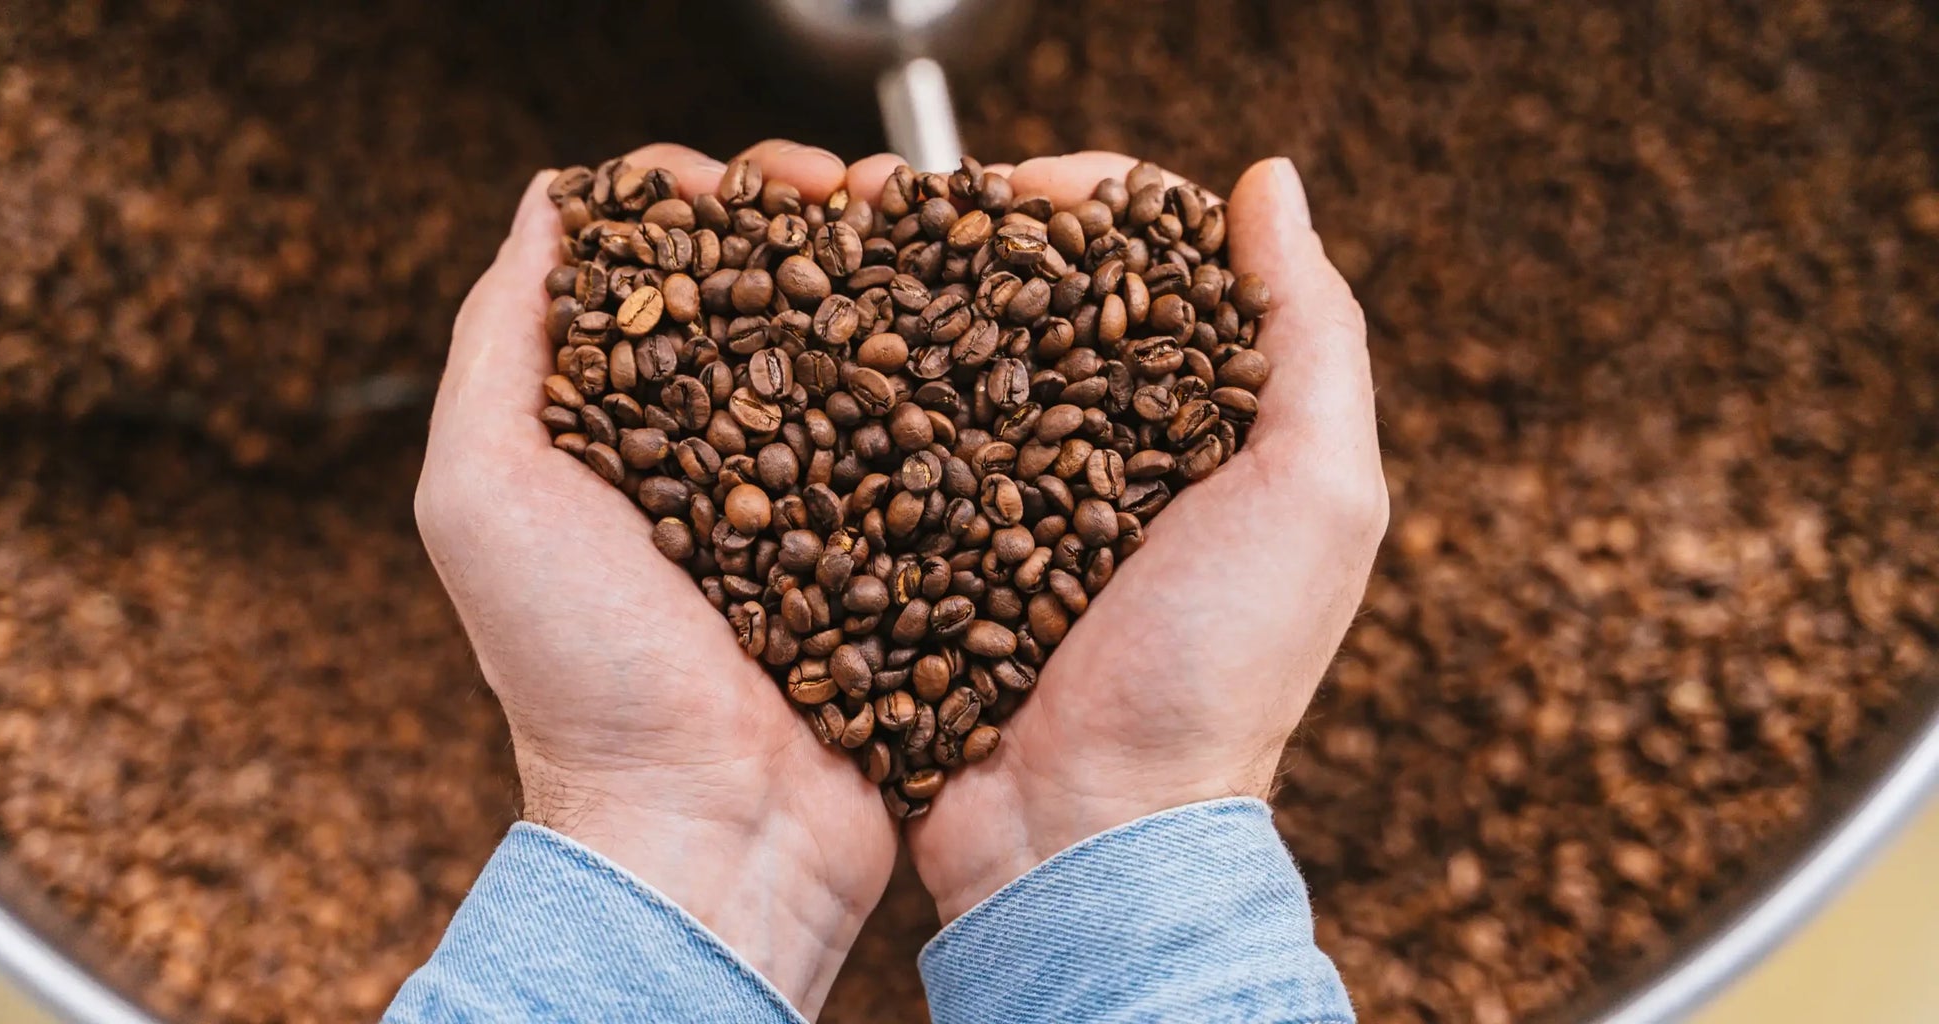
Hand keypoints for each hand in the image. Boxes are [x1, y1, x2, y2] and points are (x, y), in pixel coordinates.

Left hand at [413, 141, 895, 1015]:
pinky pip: (926, 440)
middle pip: (771, 292)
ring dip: (894, 281)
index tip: (765, 179)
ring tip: (931, 238)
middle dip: (818, 222)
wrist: (708, 826)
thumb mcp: (483, 494)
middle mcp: (715, 449)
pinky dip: (951, 376)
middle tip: (865, 193)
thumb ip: (498, 343)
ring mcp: (810, 496)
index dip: (713, 198)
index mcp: (617, 424)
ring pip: (857, 351)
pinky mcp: (890, 546)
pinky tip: (980, 333)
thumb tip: (553, 201)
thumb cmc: (581, 672)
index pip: (664, 267)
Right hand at [896, 153, 1389, 919]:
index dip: (1099, 202)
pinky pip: (895, 444)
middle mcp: (1113, 452)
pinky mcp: (934, 545)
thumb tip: (1271, 180)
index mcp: (1214, 425)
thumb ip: (1313, 335)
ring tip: (846, 246)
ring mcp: (1015, 500)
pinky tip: (818, 344)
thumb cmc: (1219, 672)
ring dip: (905, 295)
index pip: (1157, 265)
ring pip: (958, 358)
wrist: (1089, 830)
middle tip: (907, 200)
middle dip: (979, 234)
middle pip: (1045, 298)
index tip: (1031, 182)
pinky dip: (860, 387)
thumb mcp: (1317, 497)